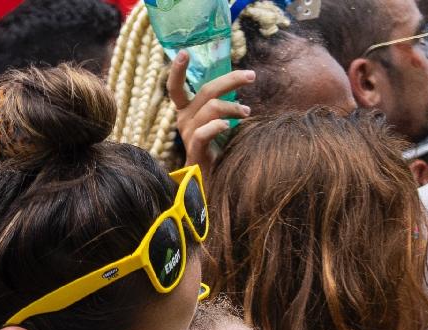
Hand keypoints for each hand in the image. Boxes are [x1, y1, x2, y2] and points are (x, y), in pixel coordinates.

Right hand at [167, 53, 252, 171]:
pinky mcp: (193, 150)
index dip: (178, 70)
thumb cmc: (216, 148)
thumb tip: (241, 80)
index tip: (185, 52)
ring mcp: (186, 135)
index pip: (175, 88)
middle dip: (231, 80)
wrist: (208, 181)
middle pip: (206, 91)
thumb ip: (220, 103)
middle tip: (252, 76)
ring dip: (233, 107)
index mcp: (186, 111)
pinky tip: (228, 126)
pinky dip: (217, 126)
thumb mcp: (217, 121)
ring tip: (246, 112)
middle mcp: (183, 120)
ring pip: (211, 109)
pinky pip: (203, 133)